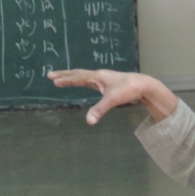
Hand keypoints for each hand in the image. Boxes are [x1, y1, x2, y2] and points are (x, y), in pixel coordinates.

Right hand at [47, 69, 176, 124]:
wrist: (144, 85)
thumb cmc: (128, 90)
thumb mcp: (112, 100)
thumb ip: (99, 110)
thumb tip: (88, 122)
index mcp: (97, 77)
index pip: (77, 78)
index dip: (65, 80)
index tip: (54, 81)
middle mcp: (98, 75)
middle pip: (78, 73)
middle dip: (64, 75)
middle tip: (51, 75)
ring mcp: (103, 78)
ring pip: (83, 75)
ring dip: (72, 76)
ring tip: (63, 78)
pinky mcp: (108, 82)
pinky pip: (90, 79)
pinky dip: (82, 79)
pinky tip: (83, 82)